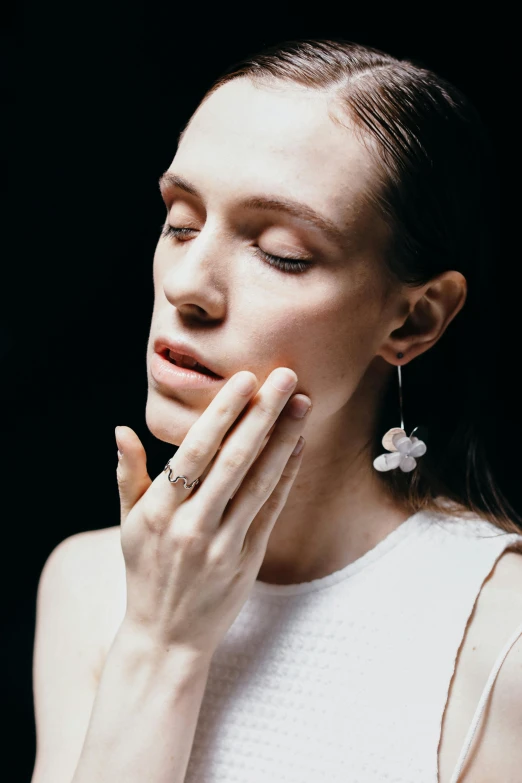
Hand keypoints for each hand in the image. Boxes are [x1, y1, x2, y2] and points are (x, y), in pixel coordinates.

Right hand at [114, 368, 310, 661]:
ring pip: (258, 482)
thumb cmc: (145, 571)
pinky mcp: (247, 560)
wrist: (166, 637)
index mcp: (156, 510)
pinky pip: (271, 509)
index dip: (222, 413)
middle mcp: (190, 525)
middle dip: (262, 414)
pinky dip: (286, 476)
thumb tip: (122, 430)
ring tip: (302, 403)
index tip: (245, 379)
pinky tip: (299, 446)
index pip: (194, 451)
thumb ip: (128, 475)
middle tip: (286, 376)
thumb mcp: (128, 524)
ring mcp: (222, 545)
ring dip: (284, 439)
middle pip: (233, 460)